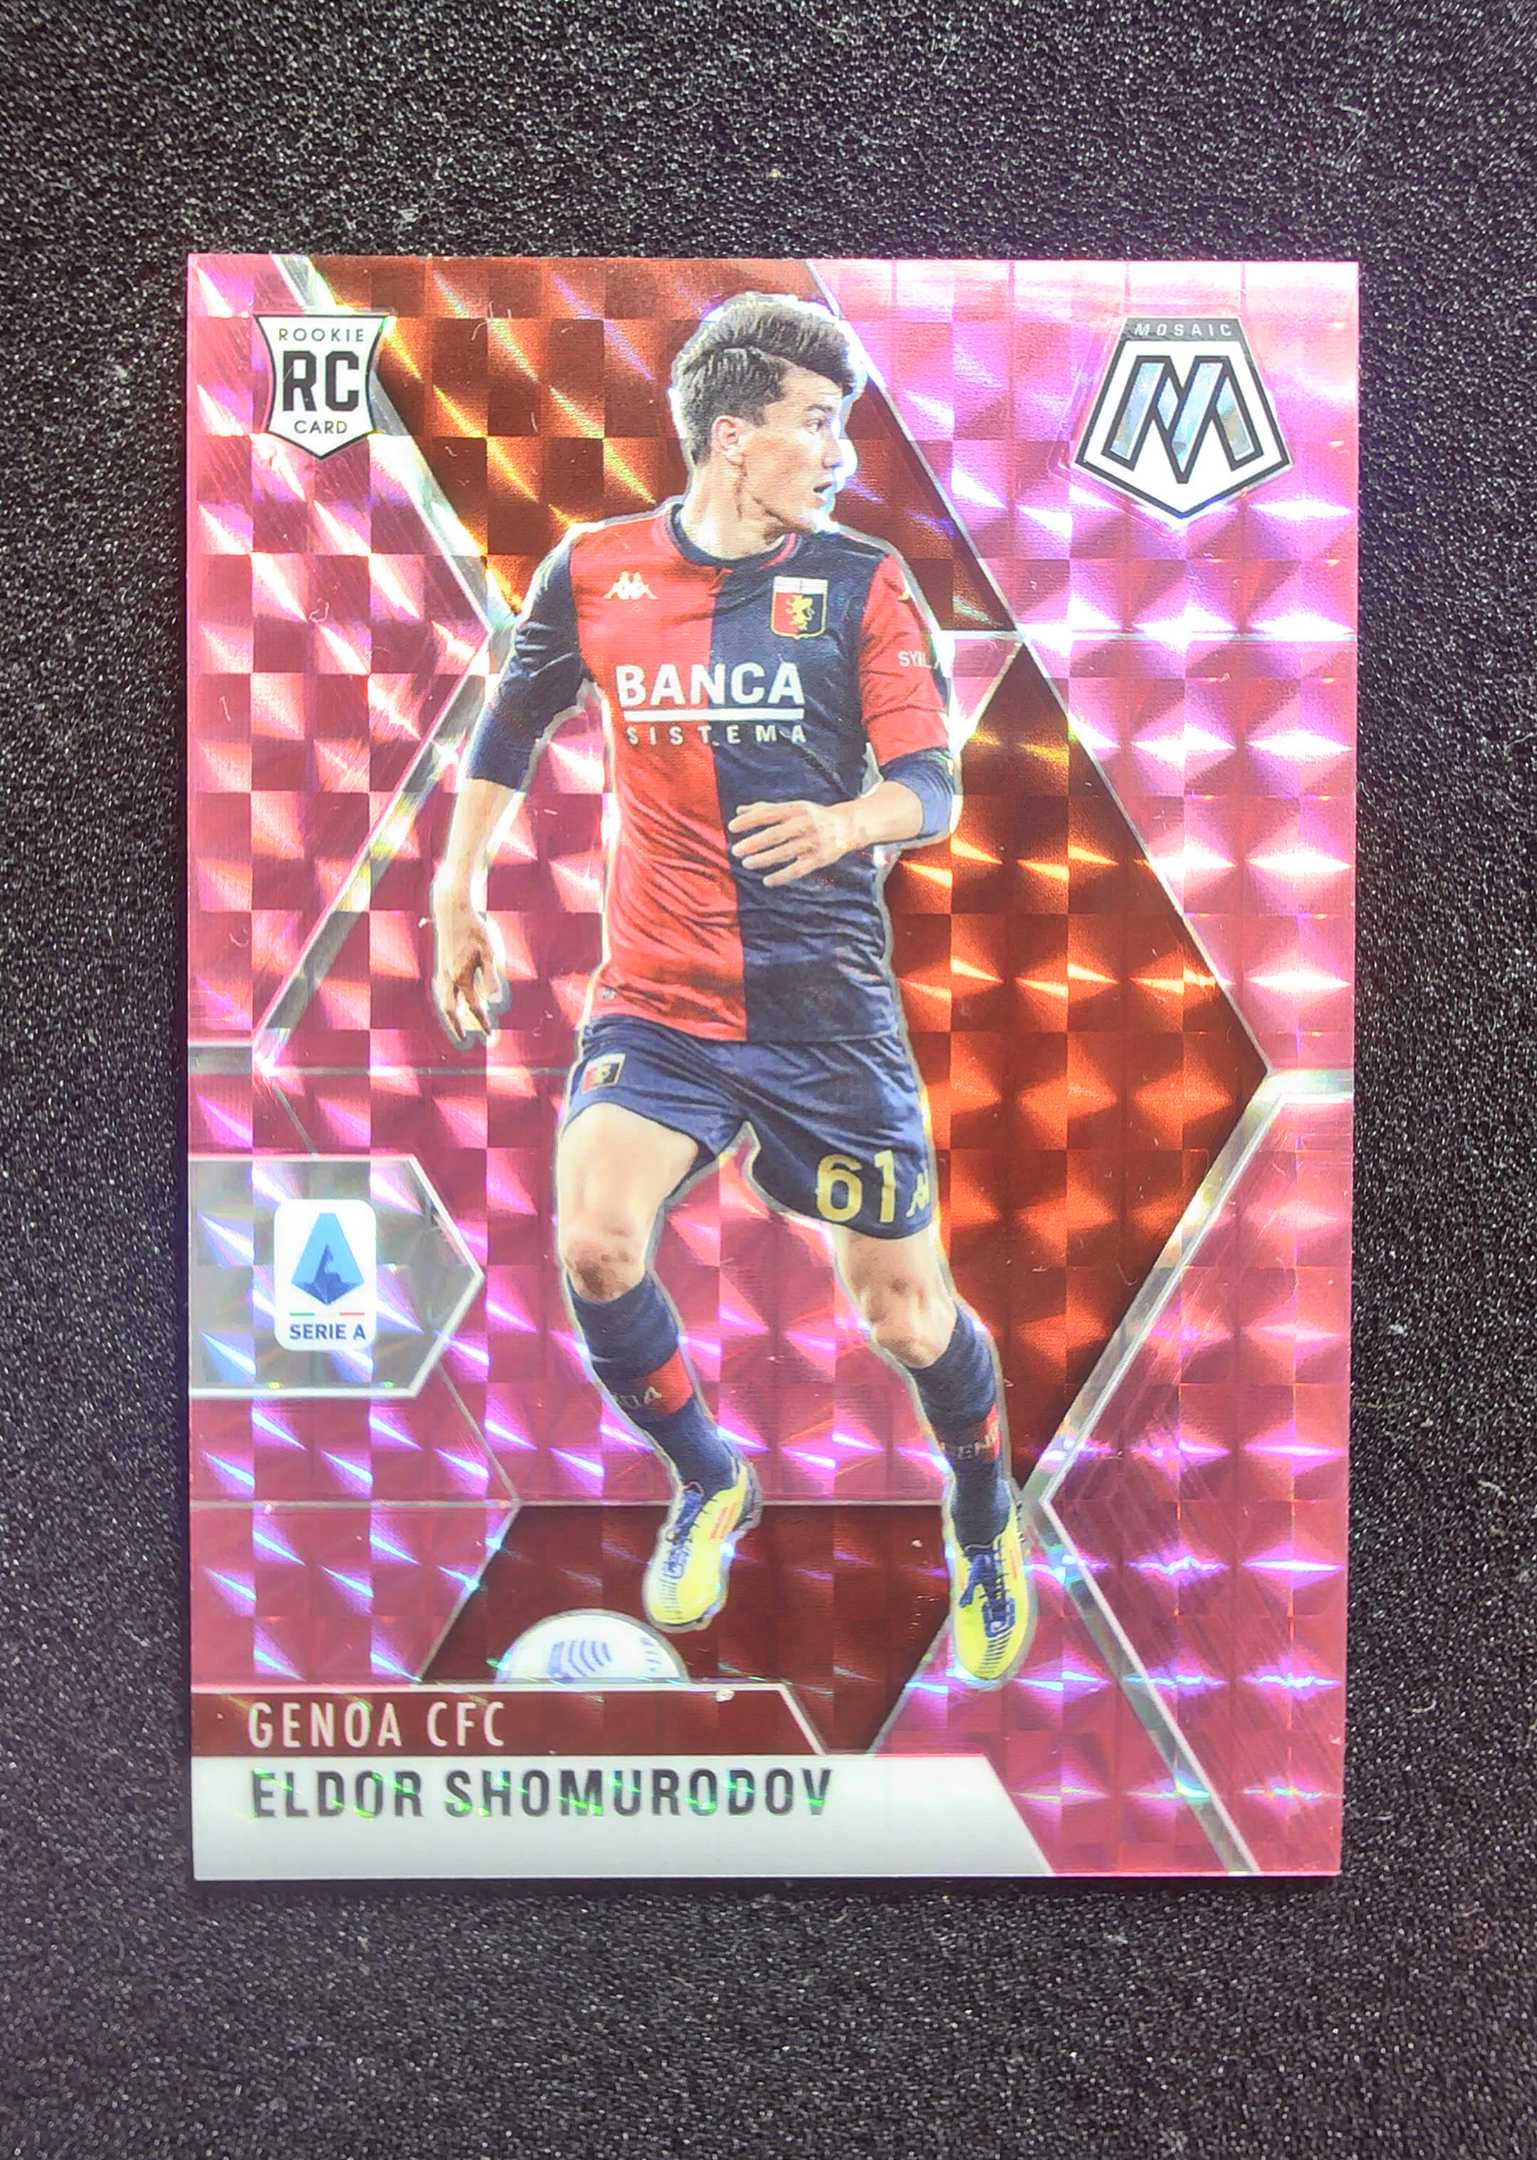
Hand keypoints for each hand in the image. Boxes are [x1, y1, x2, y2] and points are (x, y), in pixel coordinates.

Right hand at [431, 887, 502, 1044]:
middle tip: (464, 1039)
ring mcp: (442, 970)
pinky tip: (453, 1000)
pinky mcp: (441, 963)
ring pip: (443, 999)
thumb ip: (491, 976)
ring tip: (458, 1024)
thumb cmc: (475, 929)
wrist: (452, 909)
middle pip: (450, 1010)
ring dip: (450, 1014)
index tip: (490, 1035)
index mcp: (461, 977)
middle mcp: (448, 977)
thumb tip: (495, 1000)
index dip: (483, 1022)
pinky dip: (447, 1000)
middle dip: (457, 1026)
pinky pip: (442, 989)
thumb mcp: (489, 951)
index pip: (475, 1007)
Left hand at [728, 799, 857, 887]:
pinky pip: (799, 869)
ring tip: (746, 864)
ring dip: (765, 859)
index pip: (769, 814)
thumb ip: (766, 809)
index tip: (732, 827)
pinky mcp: (820, 859)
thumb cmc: (813, 816)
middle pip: (776, 834)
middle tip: (736, 850)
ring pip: (786, 852)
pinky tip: (767, 881)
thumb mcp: (793, 807)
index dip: (750, 820)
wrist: (849, 825)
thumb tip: (739, 810)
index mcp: (796, 809)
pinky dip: (782, 876)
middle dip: (755, 842)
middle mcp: (805, 824)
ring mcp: (813, 842)